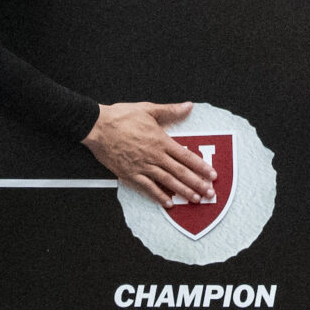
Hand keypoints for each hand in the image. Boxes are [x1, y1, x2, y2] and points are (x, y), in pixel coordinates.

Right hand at [86, 100, 216, 206]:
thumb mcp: (148, 109)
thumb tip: (188, 106)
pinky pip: (148, 188)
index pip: (186, 156)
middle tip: (209, 192)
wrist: (98, 126)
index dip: (201, 166)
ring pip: (167, 182)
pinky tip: (168, 203)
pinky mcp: (130, 174)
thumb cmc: (121, 117)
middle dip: (197, 183)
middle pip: (180, 172)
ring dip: (183, 191)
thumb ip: (170, 110)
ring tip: (195, 199)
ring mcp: (142, 167)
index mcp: (161, 140)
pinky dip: (159, 196)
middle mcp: (154, 156)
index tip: (212, 174)